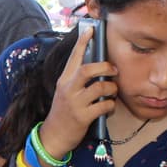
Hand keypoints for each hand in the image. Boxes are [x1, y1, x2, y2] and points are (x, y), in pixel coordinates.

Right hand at [36, 25, 117, 158]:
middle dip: (105, 67)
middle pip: (88, 69)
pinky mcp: (83, 117)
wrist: (53, 136)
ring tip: (112, 91)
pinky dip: (111, 105)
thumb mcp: (65, 92)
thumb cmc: (63, 112)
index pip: (74, 57)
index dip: (83, 42)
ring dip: (112, 88)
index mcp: (64, 80)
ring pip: (100, 87)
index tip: (91, 29)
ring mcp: (75, 103)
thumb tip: (99, 68)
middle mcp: (68, 89)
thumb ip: (77, 80)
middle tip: (113, 69)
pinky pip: (104, 106)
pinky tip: (109, 107)